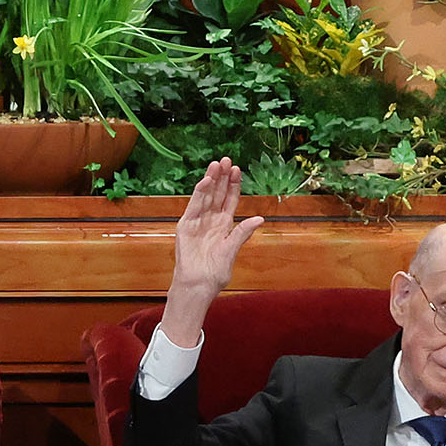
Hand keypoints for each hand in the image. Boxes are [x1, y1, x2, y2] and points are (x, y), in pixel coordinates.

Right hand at [157, 157, 262, 341]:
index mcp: (224, 225)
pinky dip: (199, 194)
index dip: (233, 185)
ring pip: (205, 196)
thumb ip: (243, 233)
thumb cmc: (215, 273)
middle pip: (217, 193)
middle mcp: (211, 220)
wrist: (198, 285)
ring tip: (216, 164)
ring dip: (211, 180)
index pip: (229, 200)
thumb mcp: (232, 251)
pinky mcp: (186, 226)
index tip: (237, 169)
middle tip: (226, 159)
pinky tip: (206, 182)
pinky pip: (193, 206)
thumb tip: (260, 219)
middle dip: (222, 177)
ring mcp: (197, 221)